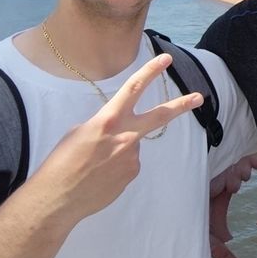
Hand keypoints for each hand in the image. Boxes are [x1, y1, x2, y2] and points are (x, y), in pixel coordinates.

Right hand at [25, 54, 202, 224]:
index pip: (134, 88)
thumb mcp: (79, 132)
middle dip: (181, 105)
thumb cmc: (61, 162)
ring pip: (132, 144)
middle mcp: (125, 136)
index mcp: (108, 120)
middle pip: (159, 116)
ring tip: (94, 164)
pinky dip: (116, 165)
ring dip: (118, 149)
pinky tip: (99, 175)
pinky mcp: (132, 174)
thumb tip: (118, 129)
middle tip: (199, 97)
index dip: (151, 71)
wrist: (57, 198)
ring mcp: (132, 157)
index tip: (166, 59)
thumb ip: (104, 124)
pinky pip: (127, 163)